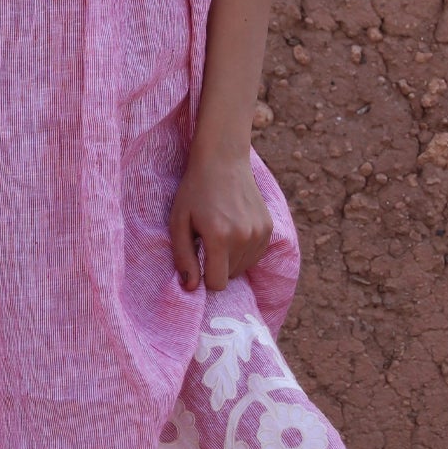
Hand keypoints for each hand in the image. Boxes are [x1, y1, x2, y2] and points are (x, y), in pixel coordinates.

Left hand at [169, 139, 272, 291]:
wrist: (223, 160)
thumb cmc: (194, 191)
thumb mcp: (178, 222)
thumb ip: (183, 258)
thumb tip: (192, 288)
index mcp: (219, 237)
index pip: (217, 284)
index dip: (204, 278)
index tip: (198, 260)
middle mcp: (244, 237)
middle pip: (230, 276)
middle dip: (216, 266)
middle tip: (207, 239)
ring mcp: (260, 233)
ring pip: (243, 268)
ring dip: (230, 259)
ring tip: (220, 232)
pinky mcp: (269, 228)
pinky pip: (255, 256)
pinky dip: (243, 251)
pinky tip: (233, 230)